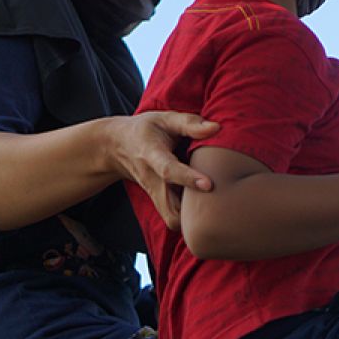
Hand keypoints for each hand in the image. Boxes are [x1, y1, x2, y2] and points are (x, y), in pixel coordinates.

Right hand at [105, 111, 218, 229]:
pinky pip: (174, 218)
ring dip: (193, 218)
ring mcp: (154, 194)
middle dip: (193, 212)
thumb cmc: (147, 130)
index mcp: (151, 155)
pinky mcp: (159, 202)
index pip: (167, 170)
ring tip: (217, 207)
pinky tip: (207, 207)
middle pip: (170, 208)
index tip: (208, 184)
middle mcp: (151, 180)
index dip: (187, 178)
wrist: (118, 146)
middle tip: (220, 205)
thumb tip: (216, 127)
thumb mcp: (164, 119)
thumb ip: (190, 123)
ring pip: (173, 219)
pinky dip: (190, 219)